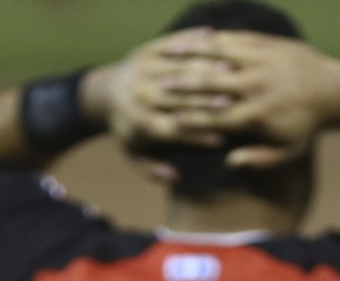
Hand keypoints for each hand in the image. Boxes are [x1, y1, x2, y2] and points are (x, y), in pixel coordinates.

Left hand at [83, 36, 225, 160]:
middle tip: (233, 103)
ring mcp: (143, 68)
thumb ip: (152, 171)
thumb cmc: (127, 129)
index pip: (172, 131)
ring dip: (206, 69)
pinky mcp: (147, 49)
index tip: (220, 140)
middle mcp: (140, 94)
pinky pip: (173, 44)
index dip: (196, 136)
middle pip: (179, 98)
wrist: (105, 92)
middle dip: (206, 101)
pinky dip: (194, 42)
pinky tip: (216, 42)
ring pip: (179, 69)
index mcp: (139, 122)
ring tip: (231, 72)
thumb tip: (173, 179)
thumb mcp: (134, 156)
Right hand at [144, 30, 339, 168]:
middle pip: (210, 85)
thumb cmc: (307, 127)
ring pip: (217, 57)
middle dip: (182, 86)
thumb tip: (229, 162)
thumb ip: (258, 160)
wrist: (333, 90)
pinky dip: (211, 41)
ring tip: (167, 59)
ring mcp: (258, 62)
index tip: (169, 121)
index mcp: (256, 115)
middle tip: (156, 86)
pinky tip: (193, 41)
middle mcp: (254, 86)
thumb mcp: (288, 153)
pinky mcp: (263, 45)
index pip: (216, 118)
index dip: (191, 119)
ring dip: (190, 58)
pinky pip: (232, 40)